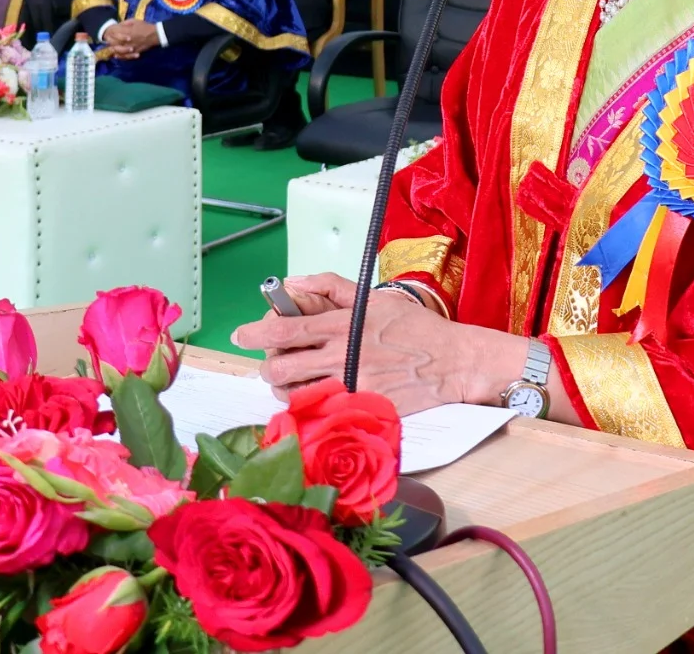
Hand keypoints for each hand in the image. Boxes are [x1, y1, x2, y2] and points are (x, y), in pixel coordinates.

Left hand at [101, 19, 156, 58]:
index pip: (115, 34)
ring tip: (111, 49)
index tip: (108, 34)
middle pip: (115, 43)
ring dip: (114, 50)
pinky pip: (126, 56)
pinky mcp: (135, 52)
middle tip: (107, 42)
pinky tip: (117, 56)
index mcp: (127, 31)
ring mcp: (131, 47)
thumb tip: (117, 25)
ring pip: (119, 51)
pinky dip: (121, 57)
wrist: (154, 34)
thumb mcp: (134, 21)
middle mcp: (128, 40)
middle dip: (110, 43)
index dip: (110, 34)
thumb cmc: (144, 26)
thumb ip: (125, 23)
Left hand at [232, 273, 525, 414]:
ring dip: (284, 387)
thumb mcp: (374, 297)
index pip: (284, 329)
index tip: (241, 334)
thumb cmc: (416, 328)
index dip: (255, 332)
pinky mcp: (361, 407)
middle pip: (280, 367)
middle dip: (266, 365)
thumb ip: (330, 287)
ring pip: (294, 392)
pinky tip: (317, 395)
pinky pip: (320, 409)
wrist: (453, 362)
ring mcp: (351, 385)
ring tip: (294, 378)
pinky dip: (310, 403)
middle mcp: (342, 355)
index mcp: (342, 324)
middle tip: (273, 361)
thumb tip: (293, 283)